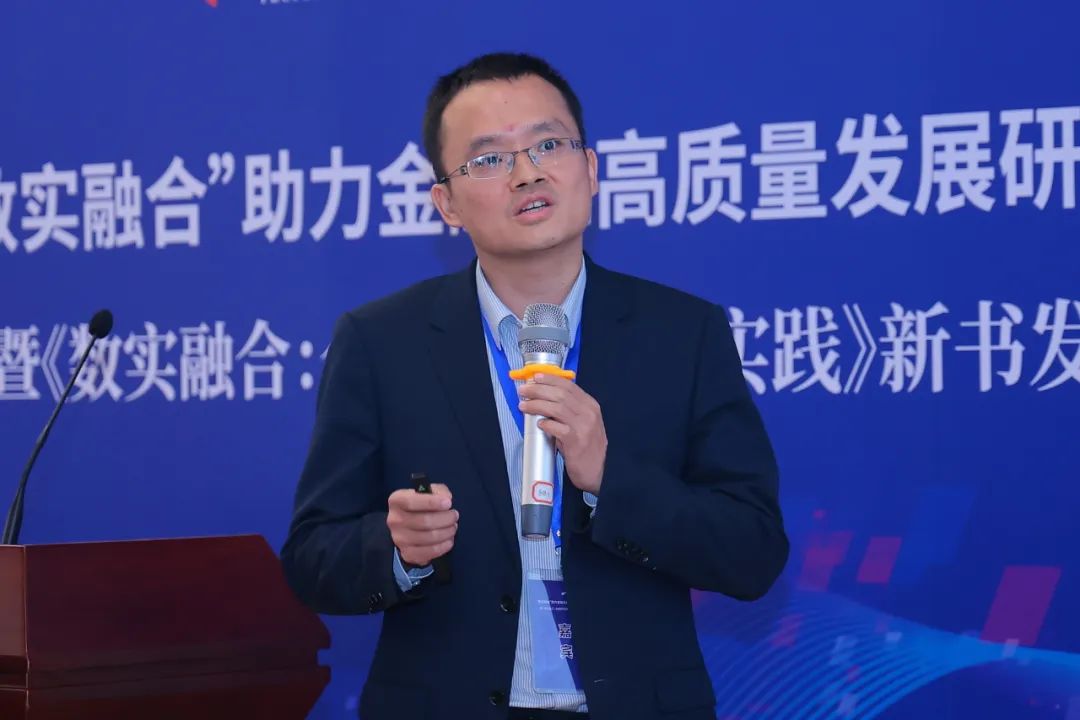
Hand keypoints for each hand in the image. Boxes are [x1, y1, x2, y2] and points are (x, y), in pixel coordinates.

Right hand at [386, 483, 457, 567]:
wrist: (408, 526)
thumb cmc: (421, 505)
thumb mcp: (429, 492)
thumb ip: (439, 491)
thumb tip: (446, 499)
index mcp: (396, 501)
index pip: (412, 502)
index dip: (432, 502)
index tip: (448, 503)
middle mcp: (394, 520)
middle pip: (424, 521)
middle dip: (445, 518)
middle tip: (454, 516)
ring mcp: (399, 539)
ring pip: (429, 537)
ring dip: (447, 532)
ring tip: (453, 527)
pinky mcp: (407, 553)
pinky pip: (429, 552)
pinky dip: (443, 546)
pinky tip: (449, 540)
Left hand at [518, 373, 606, 494]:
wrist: (598, 471)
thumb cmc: (586, 446)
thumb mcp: (583, 423)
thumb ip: (569, 410)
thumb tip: (544, 398)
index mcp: (590, 405)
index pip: (569, 386)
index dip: (550, 379)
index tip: (536, 377)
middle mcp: (589, 413)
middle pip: (560, 394)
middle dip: (538, 390)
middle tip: (524, 391)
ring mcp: (583, 427)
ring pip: (556, 408)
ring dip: (537, 405)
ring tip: (524, 406)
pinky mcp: (576, 441)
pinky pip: (556, 428)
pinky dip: (545, 424)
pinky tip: (538, 424)